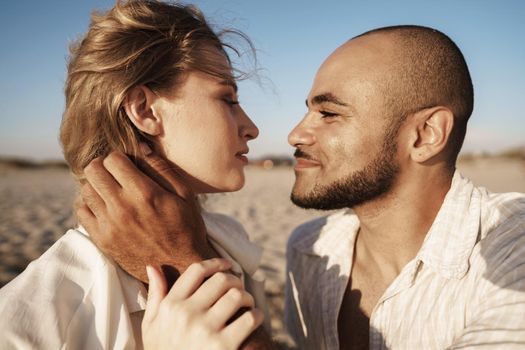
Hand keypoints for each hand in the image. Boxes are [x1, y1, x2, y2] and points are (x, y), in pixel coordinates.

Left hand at [76, 146, 213, 282]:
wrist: (180, 268)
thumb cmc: (187, 227)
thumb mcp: (185, 194)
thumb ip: (161, 168)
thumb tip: (139, 148)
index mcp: (144, 193)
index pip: (112, 159)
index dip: (120, 157)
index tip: (128, 164)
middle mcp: (122, 208)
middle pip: (93, 170)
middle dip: (103, 166)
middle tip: (115, 173)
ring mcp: (109, 225)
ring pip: (85, 189)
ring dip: (96, 184)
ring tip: (110, 189)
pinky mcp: (102, 240)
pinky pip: (81, 212)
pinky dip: (88, 203)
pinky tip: (103, 205)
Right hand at [143, 259, 263, 349]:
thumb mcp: (151, 326)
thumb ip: (155, 296)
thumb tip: (152, 265)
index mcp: (170, 306)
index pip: (196, 271)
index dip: (216, 263)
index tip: (228, 264)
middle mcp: (186, 315)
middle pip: (220, 280)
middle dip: (234, 280)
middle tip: (238, 287)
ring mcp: (205, 330)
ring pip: (237, 296)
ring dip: (247, 297)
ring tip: (247, 303)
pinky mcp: (223, 346)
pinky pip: (249, 319)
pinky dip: (256, 315)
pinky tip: (254, 318)